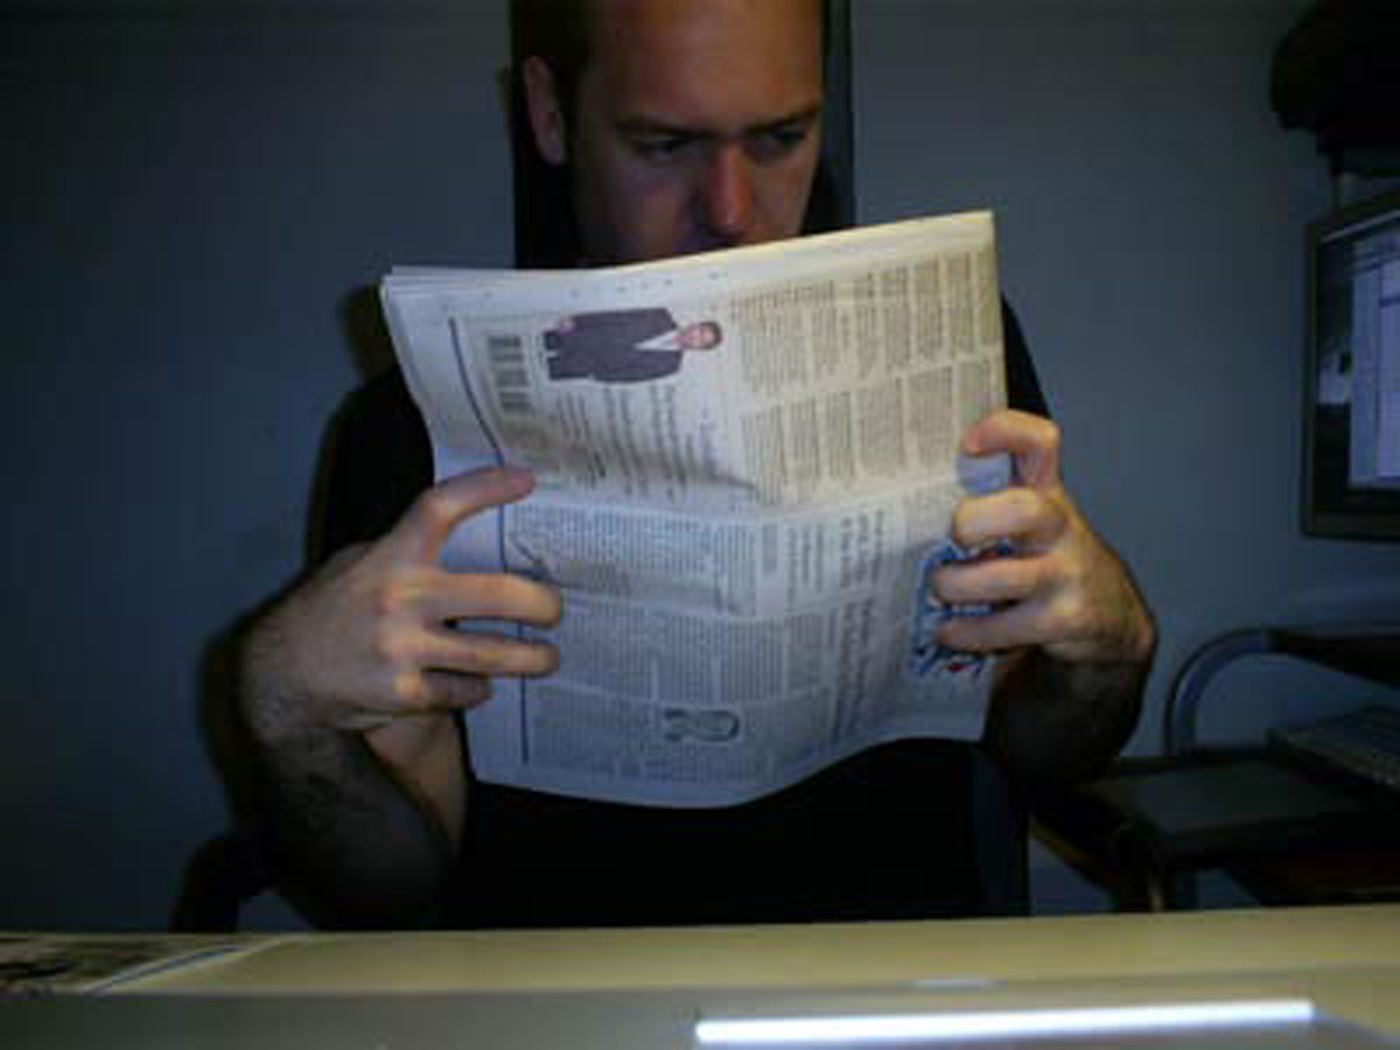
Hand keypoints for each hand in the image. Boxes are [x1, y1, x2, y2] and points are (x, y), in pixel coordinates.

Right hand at [242, 466, 561, 739]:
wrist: (281, 676)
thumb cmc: (330, 611)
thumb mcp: (356, 564)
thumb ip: (405, 550)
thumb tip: (473, 533)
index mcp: (389, 557)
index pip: (440, 508)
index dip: (485, 488)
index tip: (526, 479)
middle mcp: (400, 599)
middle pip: (500, 594)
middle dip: (542, 604)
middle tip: (555, 609)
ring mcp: (403, 649)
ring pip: (494, 654)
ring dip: (533, 658)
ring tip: (547, 658)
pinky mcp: (404, 693)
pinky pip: (465, 690)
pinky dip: (478, 688)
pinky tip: (481, 683)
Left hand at [932, 410, 1153, 667]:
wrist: (1109, 615)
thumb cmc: (1046, 557)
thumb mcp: (1027, 521)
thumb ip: (986, 502)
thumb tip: (902, 504)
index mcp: (1045, 493)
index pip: (1040, 443)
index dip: (1006, 432)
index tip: (968, 444)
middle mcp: (1059, 526)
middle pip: (1023, 509)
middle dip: (975, 522)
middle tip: (952, 536)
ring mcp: (1066, 573)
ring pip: (1008, 577)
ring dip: (959, 585)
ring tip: (940, 588)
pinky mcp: (1065, 619)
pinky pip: (1007, 626)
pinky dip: (969, 632)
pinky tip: (949, 631)